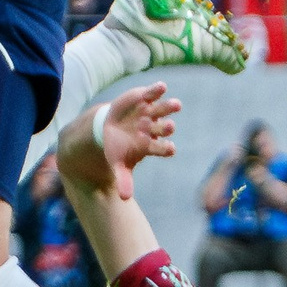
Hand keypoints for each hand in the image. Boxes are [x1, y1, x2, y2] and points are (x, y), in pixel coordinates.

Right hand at [66, 83, 180, 200]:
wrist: (109, 128)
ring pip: (163, 110)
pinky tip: (161, 87)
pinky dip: (157, 90)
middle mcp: (153, 128)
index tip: (170, 149)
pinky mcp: (143, 98)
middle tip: (170, 127)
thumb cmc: (118, 148)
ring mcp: (150, 112)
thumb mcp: (118, 163)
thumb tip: (124, 199)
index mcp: (150, 144)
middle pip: (164, 127)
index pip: (162, 148)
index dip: (166, 148)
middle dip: (166, 127)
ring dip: (169, 107)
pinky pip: (153, 93)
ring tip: (176, 105)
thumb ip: (123, 179)